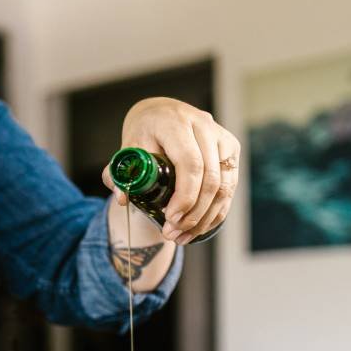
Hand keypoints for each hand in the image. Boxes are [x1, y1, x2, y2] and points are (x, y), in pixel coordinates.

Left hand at [103, 97, 240, 244]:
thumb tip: (122, 198)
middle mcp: (204, 127)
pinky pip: (229, 187)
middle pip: (210, 178)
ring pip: (224, 186)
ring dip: (205, 218)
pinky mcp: (231, 151)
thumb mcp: (128, 148)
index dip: (184, 195)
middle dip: (193, 213)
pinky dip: (215, 212)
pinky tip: (198, 228)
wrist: (163, 114)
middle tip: (173, 233)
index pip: (190, 163)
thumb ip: (119, 172)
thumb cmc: (144, 133)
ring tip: (182, 236)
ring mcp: (222, 138)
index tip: (170, 218)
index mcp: (176, 123)